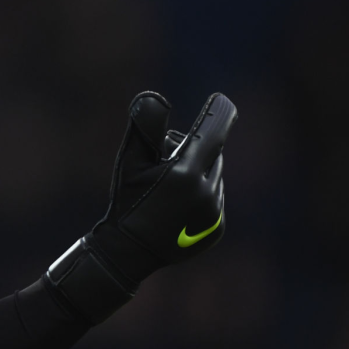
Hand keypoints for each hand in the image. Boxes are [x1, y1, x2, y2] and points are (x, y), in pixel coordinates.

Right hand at [89, 91, 233, 289]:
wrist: (129, 251)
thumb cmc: (126, 200)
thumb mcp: (130, 161)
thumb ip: (145, 127)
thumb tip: (155, 97)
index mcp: (186, 174)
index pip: (213, 131)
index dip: (219, 112)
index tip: (222, 100)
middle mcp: (207, 193)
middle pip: (212, 152)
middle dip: (191, 148)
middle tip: (162, 161)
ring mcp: (216, 213)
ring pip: (214, 174)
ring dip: (197, 170)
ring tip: (167, 189)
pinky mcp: (218, 228)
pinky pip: (215, 196)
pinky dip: (201, 192)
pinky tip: (176, 205)